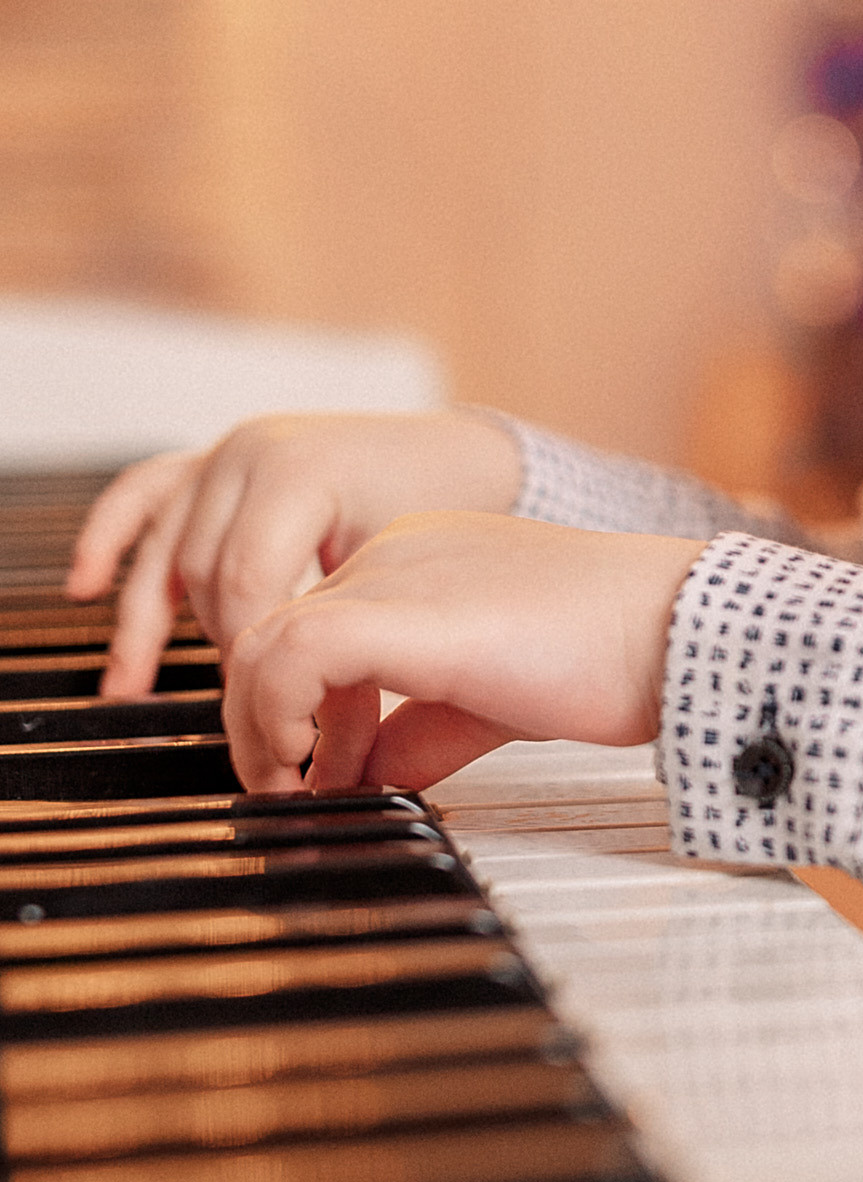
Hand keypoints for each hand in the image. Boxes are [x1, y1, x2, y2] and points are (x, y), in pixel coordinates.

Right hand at [67, 412, 525, 696]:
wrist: (458, 452)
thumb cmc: (448, 508)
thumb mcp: (407, 569)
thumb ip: (354, 636)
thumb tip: (326, 730)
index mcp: (299, 473)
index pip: (247, 583)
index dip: (254, 656)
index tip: (274, 707)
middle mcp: (251, 455)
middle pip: (205, 573)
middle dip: (220, 648)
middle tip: (239, 712)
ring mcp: (225, 453)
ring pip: (169, 548)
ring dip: (144, 621)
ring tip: (125, 689)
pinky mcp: (214, 459)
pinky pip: (144, 493)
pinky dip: (110, 539)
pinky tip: (85, 586)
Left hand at [221, 512, 706, 795]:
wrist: (670, 628)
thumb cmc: (614, 656)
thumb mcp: (495, 697)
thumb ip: (421, 729)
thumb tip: (366, 775)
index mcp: (420, 560)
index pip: (317, 625)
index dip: (302, 709)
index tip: (329, 770)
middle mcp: (395, 554)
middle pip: (273, 629)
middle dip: (263, 721)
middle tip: (288, 786)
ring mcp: (392, 574)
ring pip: (260, 638)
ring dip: (257, 726)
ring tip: (289, 786)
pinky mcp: (397, 612)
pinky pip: (288, 655)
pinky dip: (278, 719)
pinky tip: (311, 770)